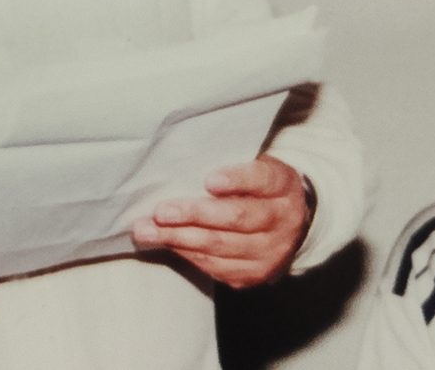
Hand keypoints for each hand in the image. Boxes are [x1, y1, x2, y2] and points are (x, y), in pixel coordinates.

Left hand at [130, 154, 308, 288]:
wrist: (289, 224)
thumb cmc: (256, 185)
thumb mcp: (253, 164)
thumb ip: (227, 162)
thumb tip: (179, 164)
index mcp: (282, 185)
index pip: (262, 179)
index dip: (237, 180)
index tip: (209, 181)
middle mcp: (282, 220)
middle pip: (237, 218)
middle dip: (194, 215)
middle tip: (161, 212)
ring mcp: (271, 252)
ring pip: (221, 246)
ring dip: (178, 238)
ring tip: (146, 231)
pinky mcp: (255, 273)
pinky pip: (216, 266)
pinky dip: (187, 253)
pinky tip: (165, 242)